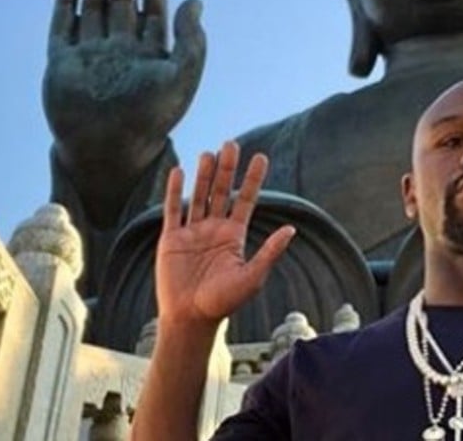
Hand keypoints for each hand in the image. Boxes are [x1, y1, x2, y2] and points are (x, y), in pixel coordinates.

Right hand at [43, 0, 205, 175]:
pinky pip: (63, 25)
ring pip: (93, 8)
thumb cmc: (150, 117)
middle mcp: (120, 54)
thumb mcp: (182, 76)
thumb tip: (195, 1)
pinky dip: (67, 0)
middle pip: (122, 2)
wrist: (108, 147)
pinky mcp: (62, 63)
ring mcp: (90, 57)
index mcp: (149, 58)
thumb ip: (192, 40)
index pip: (153, 13)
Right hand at [156, 142, 295, 324]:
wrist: (190, 318)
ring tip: (210, 152)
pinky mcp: (171, 239)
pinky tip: (178, 171)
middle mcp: (213, 229)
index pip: (245, 200)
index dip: (253, 179)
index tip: (261, 157)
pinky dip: (174, 191)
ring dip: (204, 175)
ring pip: (199, 196)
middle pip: (222, 192)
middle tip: (232, 144)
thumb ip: (269, 252)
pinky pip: (172, 210)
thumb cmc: (223, 302)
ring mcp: (192, 232)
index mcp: (234, 236)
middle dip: (227, 169)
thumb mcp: (252, 276)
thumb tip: (291, 230)